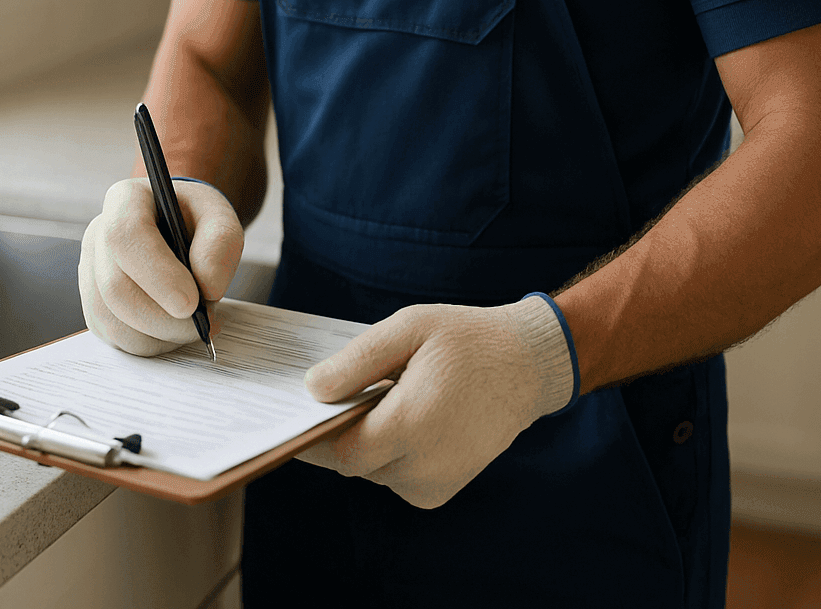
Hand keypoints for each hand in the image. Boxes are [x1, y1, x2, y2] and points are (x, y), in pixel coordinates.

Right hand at [79, 177, 244, 355]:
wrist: (182, 232)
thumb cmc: (197, 222)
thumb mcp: (220, 218)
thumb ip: (220, 244)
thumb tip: (208, 288)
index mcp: (125, 201)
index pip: (125, 235)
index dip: (157, 274)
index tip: (191, 302)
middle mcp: (97, 236)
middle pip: (115, 288)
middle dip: (163, 317)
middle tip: (205, 321)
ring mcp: (91, 273)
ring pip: (112, 321)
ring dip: (160, 335)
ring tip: (195, 324)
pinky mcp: (96, 307)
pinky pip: (117, 338)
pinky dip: (152, 343)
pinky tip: (176, 328)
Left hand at [297, 296, 574, 508]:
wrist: (528, 366)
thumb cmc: (467, 340)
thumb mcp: (409, 329)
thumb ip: (357, 361)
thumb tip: (313, 390)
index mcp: (411, 425)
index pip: (339, 451)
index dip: (313, 437)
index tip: (292, 418)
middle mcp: (424, 466)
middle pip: (353, 463)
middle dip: (341, 433)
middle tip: (338, 395)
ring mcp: (435, 484)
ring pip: (372, 472)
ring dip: (367, 442)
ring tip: (386, 399)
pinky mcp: (441, 492)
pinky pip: (394, 479)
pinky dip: (389, 454)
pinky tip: (405, 419)